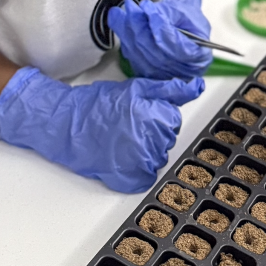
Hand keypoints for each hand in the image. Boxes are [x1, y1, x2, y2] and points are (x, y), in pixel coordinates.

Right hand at [0, 67, 203, 191]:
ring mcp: (141, 162)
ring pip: (158, 156)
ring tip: (123, 138)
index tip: (141, 111)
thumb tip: (196, 87)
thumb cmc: (98, 105)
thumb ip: (169, 89)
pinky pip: (146, 176)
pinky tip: (123, 155)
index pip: (173, 118)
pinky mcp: (130, 178)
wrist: (68, 125)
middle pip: (167, 138)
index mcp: (156, 117)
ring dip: (146, 149)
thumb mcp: (136, 88)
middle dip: (153, 130)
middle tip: (129, 123)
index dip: (157, 113)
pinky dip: (137, 169)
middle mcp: (152, 142)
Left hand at [108, 0, 211, 79]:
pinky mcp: (146, 72)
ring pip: (141, 55)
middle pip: (156, 53)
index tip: (149, 10)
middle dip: (141, 28)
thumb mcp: (186, 12)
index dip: (162, 29)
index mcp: (198, 57)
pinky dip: (123, 36)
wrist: (181, 27)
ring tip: (125, 10)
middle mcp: (182, 72)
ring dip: (130, 30)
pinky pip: (131, 55)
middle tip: (132, 7)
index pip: (178, 47)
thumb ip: (170, 13)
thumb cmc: (188, 20)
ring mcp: (163, 75)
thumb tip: (149, 11)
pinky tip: (118, 20)